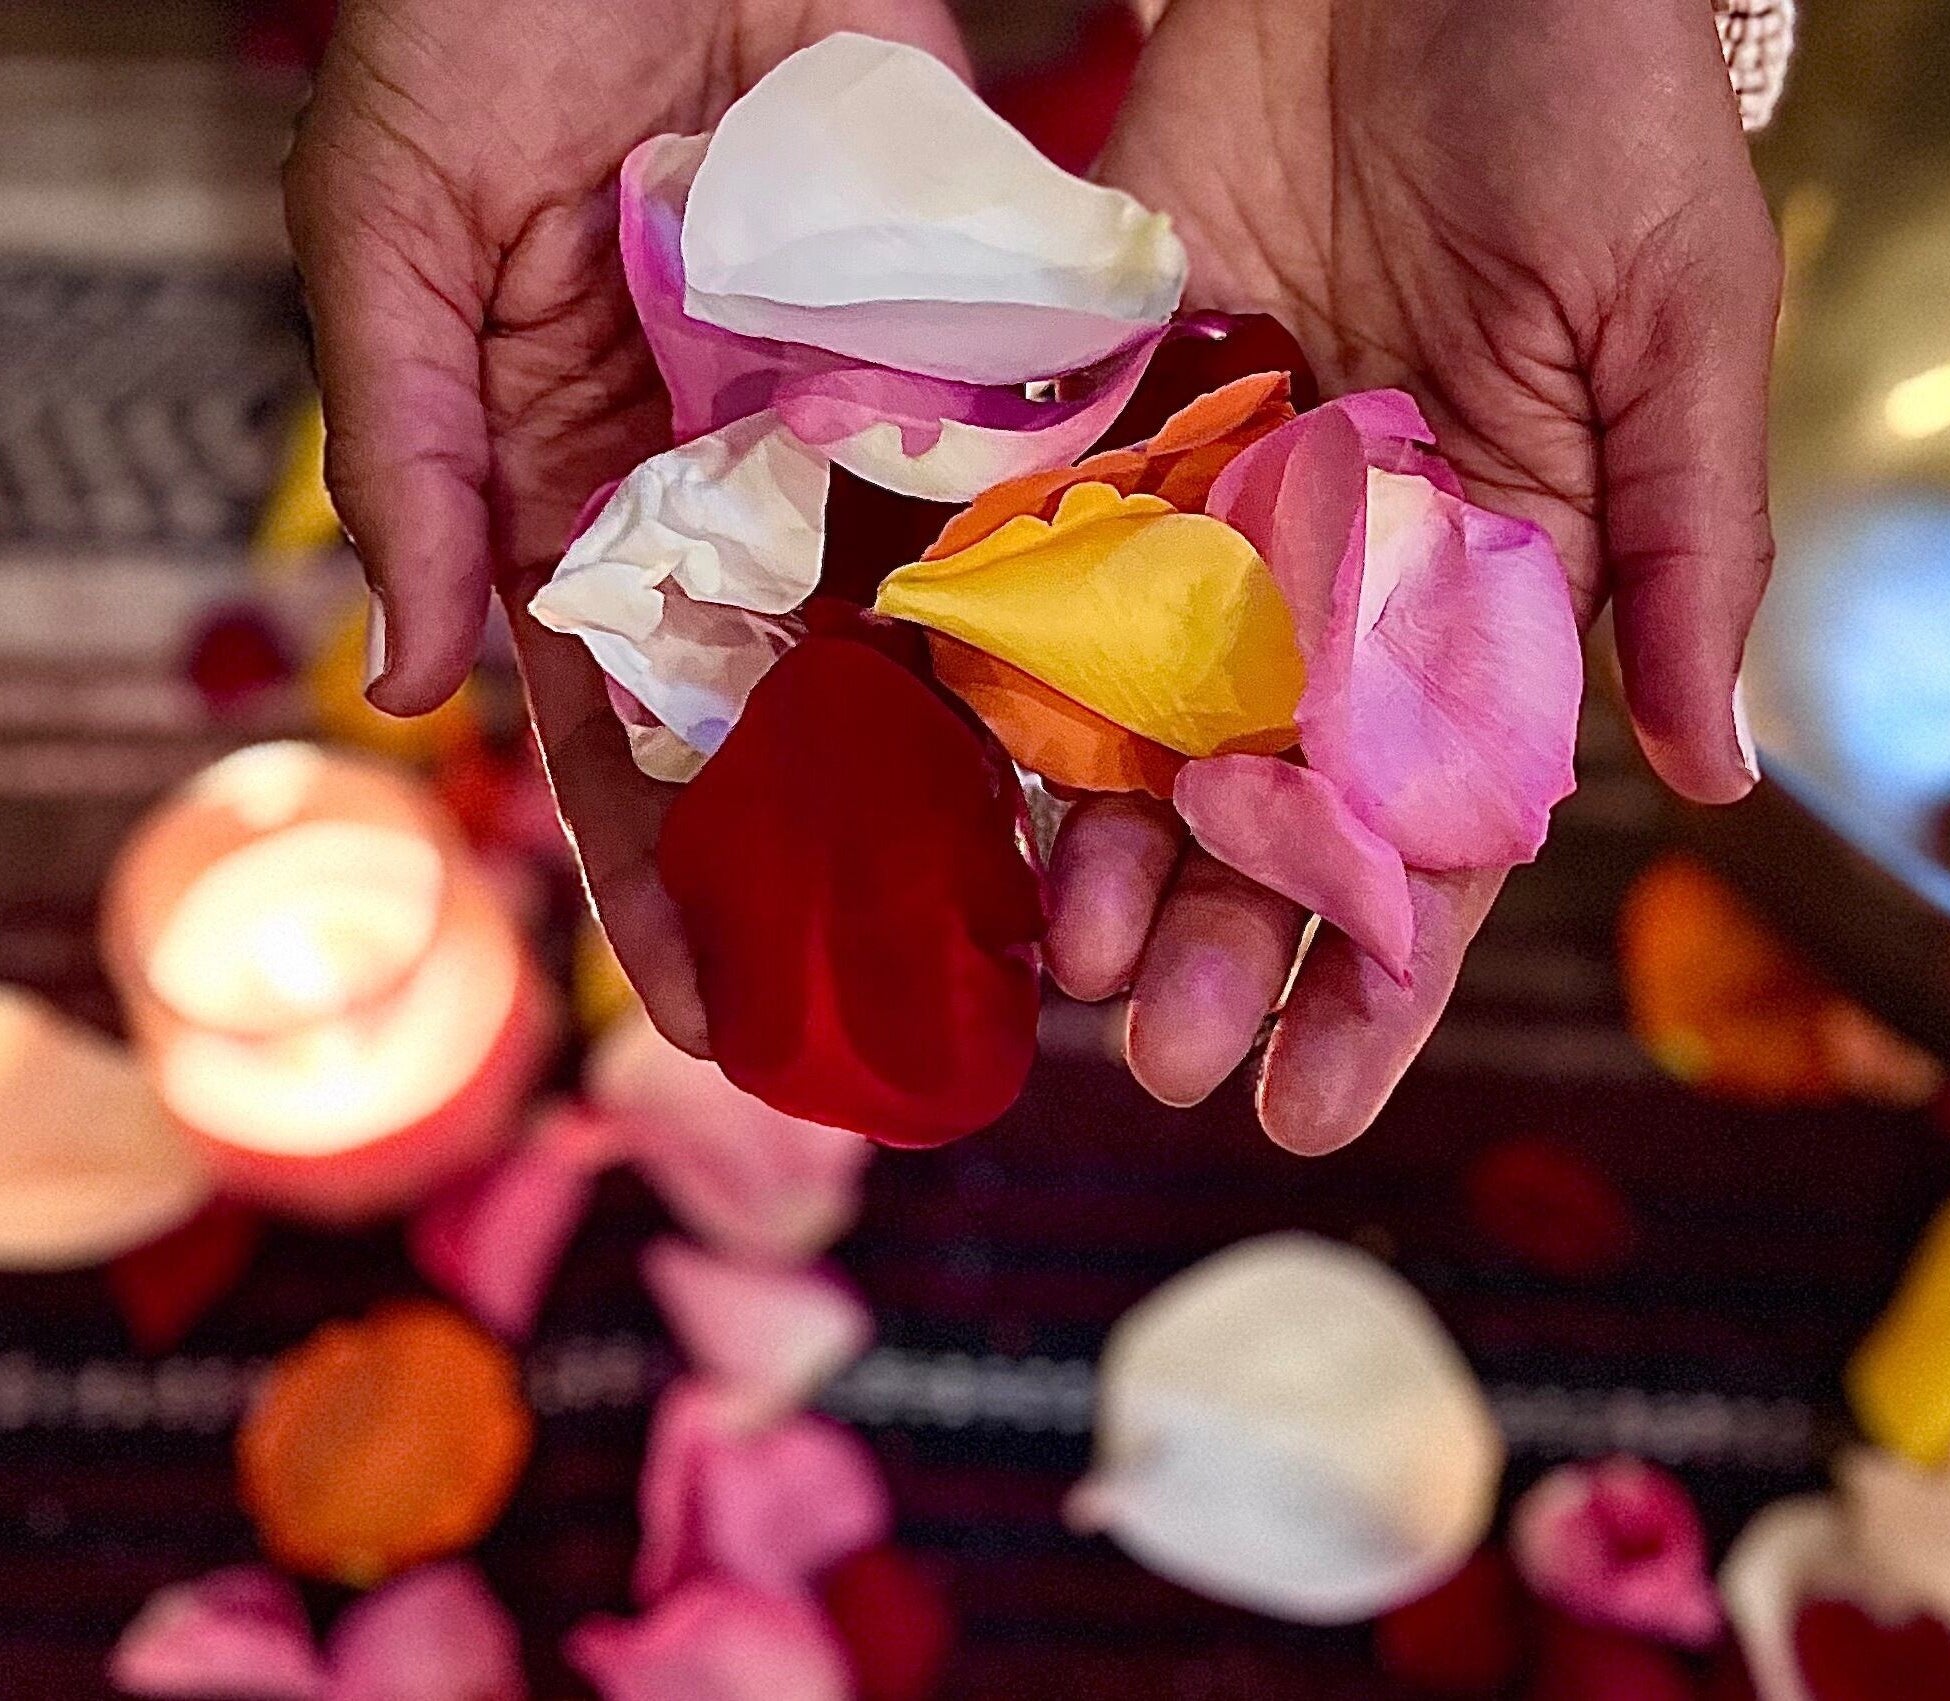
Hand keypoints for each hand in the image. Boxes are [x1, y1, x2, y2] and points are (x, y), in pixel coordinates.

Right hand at [285, 0, 969, 1055]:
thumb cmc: (478, 19)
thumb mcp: (389, 231)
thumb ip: (399, 448)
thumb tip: (399, 681)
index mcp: (574, 496)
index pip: (620, 732)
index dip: (664, 879)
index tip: (712, 1016)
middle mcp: (729, 498)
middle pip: (790, 728)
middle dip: (838, 879)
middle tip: (905, 1025)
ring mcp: (853, 439)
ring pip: (919, 648)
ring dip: (970, 793)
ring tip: (1036, 934)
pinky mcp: (965, 360)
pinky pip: (1016, 509)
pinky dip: (1057, 622)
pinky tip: (1112, 743)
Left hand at [1067, 0, 1783, 1151]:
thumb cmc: (1596, 109)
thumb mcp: (1679, 325)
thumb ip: (1685, 551)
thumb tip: (1709, 779)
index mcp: (1495, 584)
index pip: (1442, 827)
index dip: (1383, 977)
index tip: (1316, 1113)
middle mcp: (1342, 579)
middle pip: (1271, 808)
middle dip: (1221, 947)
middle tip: (1159, 1061)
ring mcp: (1211, 510)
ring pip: (1141, 726)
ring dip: (1100, 856)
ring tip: (1063, 967)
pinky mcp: (1099, 420)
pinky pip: (1036, 577)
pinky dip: (997, 690)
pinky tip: (959, 796)